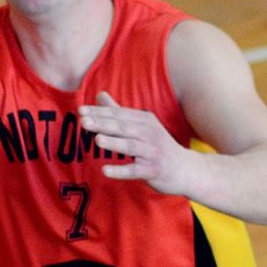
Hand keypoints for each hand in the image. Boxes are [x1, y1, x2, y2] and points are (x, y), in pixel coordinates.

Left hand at [77, 91, 195, 195]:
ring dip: (114, 143)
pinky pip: (135, 170)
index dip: (100, 112)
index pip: (119, 114)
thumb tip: (99, 95)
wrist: (185, 169)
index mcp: (145, 120)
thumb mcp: (141, 125)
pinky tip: (105, 171)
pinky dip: (121, 171)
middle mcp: (150, 133)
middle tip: (83, 121)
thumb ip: (119, 112)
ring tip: (97, 140)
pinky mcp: (154, 170)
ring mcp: (152, 152)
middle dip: (103, 124)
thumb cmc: (157, 146)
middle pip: (123, 127)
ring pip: (131, 146)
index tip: (81, 111)